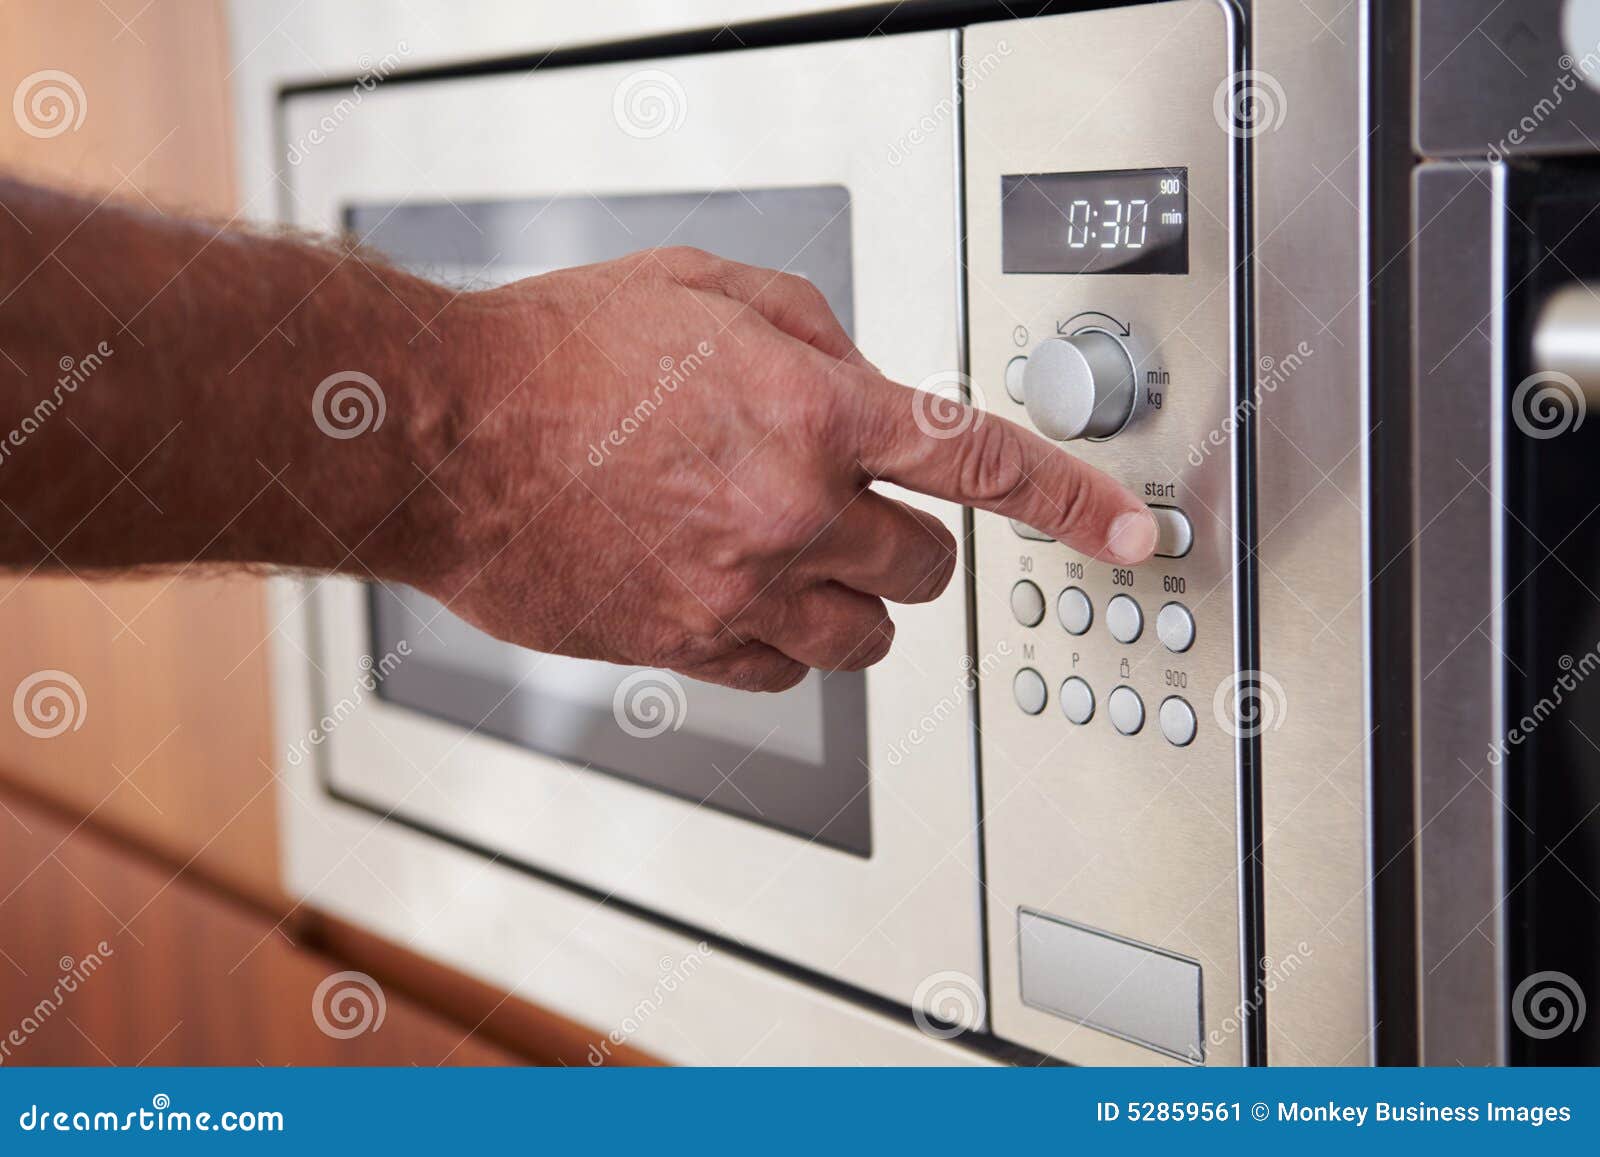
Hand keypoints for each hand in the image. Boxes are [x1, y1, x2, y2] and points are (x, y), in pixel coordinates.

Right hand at [412, 247, 1156, 690]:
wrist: (438, 436)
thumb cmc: (552, 356)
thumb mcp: (703, 288)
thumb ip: (812, 332)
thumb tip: (863, 380)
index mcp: (811, 410)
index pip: (982, 461)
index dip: (1071, 499)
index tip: (1123, 528)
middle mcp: (789, 511)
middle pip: (925, 568)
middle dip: (911, 541)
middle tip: (861, 510)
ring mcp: (737, 591)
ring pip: (866, 638)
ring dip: (857, 600)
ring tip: (800, 557)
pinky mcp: (683, 648)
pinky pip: (785, 673)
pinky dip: (786, 640)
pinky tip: (741, 592)